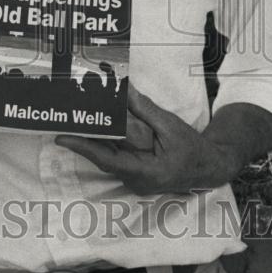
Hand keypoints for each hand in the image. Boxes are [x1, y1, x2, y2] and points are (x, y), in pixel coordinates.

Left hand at [55, 83, 234, 195]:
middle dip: (84, 139)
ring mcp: (135, 181)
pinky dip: (106, 144)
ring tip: (76, 121)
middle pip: (104, 158)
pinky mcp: (135, 176)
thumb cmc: (192, 148)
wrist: (209, 167)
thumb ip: (146, 110)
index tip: (62, 138)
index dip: (83, 148)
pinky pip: (116, 159)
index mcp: (147, 172)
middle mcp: (137, 181)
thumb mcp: (170, 125)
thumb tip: (124, 90)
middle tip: (65, 121)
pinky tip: (97, 129)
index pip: (108, 160)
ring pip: (109, 159)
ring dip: (94, 141)